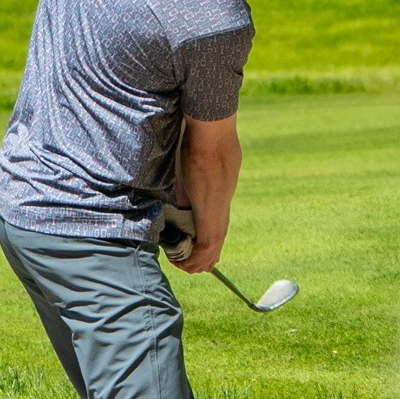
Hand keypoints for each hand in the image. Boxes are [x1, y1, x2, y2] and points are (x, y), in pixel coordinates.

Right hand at [176, 114, 241, 274]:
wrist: (212, 133)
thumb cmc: (199, 143)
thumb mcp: (194, 167)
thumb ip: (188, 186)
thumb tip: (178, 198)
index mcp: (218, 199)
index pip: (214, 231)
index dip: (201, 247)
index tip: (186, 250)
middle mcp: (222, 209)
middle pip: (215, 245)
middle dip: (197, 258)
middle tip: (180, 262)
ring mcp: (218, 213)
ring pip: (212, 249)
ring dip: (194, 261)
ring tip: (179, 264)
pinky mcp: (211, 215)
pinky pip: (206, 247)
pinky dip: (194, 259)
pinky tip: (183, 264)